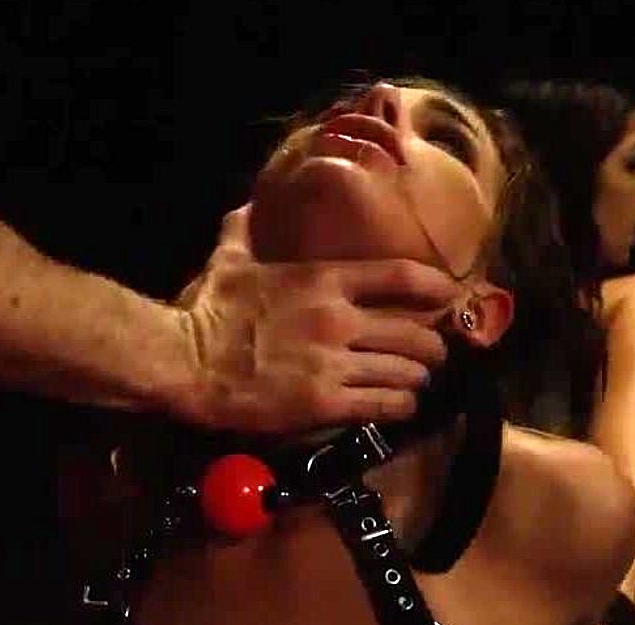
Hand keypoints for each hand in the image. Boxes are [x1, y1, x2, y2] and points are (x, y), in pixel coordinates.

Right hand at [173, 205, 460, 434]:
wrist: (185, 362)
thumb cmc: (207, 312)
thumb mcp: (227, 263)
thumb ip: (243, 233)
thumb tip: (245, 208)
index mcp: (322, 280)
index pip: (402, 276)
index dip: (436, 288)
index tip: (449, 296)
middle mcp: (339, 318)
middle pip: (416, 331)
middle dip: (432, 346)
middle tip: (433, 354)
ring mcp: (334, 362)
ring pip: (406, 371)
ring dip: (417, 379)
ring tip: (416, 384)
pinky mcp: (325, 402)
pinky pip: (384, 404)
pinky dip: (400, 406)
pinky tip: (401, 407)